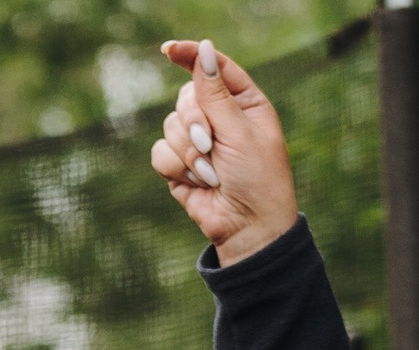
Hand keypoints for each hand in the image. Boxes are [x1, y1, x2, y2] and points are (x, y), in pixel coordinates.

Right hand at [152, 40, 299, 263]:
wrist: (248, 230)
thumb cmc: (257, 180)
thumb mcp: (240, 132)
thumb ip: (216, 93)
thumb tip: (203, 49)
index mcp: (242, 101)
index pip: (212, 67)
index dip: (191, 56)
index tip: (169, 50)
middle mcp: (218, 117)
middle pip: (185, 97)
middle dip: (193, 123)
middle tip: (209, 146)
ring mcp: (196, 141)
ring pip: (170, 125)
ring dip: (188, 154)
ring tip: (211, 176)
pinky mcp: (180, 166)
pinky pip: (161, 153)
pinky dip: (177, 169)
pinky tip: (198, 185)